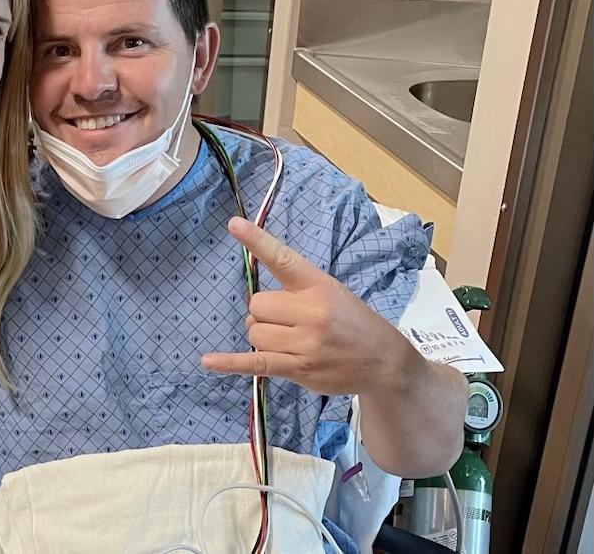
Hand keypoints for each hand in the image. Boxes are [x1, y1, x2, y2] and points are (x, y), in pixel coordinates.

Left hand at [200, 216, 415, 397]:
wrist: (385, 361)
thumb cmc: (352, 322)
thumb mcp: (332, 293)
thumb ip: (296, 290)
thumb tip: (256, 303)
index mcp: (318, 285)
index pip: (283, 258)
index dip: (256, 241)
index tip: (233, 224)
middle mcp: (311, 311)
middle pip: (257, 305)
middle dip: (264, 314)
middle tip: (286, 322)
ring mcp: (305, 342)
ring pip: (254, 333)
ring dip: (262, 337)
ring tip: (289, 342)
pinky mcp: (298, 368)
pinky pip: (255, 364)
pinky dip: (230, 363)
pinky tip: (208, 361)